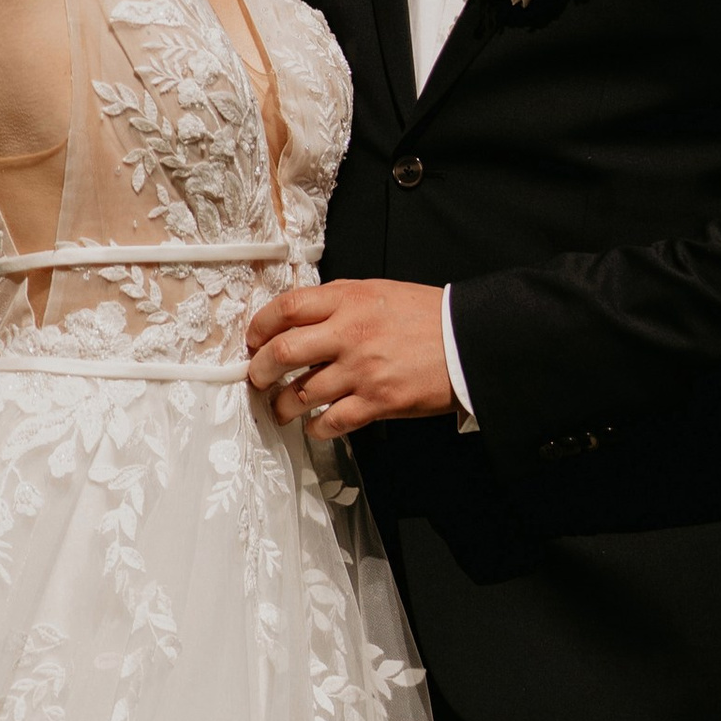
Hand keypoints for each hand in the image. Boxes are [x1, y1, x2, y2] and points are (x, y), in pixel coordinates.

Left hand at [245, 279, 454, 434]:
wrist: (467, 341)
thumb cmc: (425, 315)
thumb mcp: (378, 292)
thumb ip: (339, 302)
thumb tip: (301, 316)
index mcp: (348, 298)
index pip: (287, 308)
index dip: (261, 325)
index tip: (253, 339)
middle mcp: (349, 332)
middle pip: (284, 351)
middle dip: (260, 369)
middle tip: (256, 378)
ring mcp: (362, 369)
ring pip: (302, 393)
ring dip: (283, 406)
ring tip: (280, 409)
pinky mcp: (378, 402)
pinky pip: (332, 422)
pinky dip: (316, 428)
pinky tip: (315, 427)